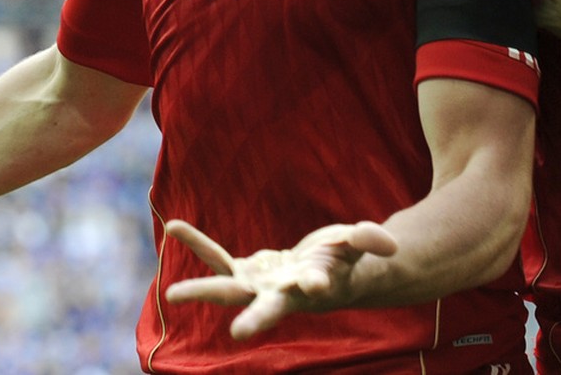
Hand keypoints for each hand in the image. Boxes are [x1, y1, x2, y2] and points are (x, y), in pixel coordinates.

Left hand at [163, 219, 398, 338]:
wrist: (322, 273)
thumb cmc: (345, 260)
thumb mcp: (358, 245)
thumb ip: (370, 241)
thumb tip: (388, 243)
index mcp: (314, 289)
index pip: (315, 291)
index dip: (316, 286)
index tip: (316, 285)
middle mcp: (283, 295)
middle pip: (267, 309)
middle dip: (254, 320)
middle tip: (239, 333)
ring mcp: (259, 286)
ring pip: (229, 290)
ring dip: (202, 291)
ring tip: (172, 295)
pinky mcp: (245, 272)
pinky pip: (217, 258)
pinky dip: (198, 244)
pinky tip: (175, 227)